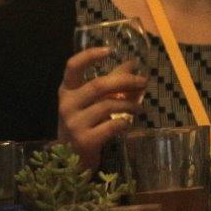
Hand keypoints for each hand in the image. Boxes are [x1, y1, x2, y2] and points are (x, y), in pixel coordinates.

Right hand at [57, 47, 145, 169]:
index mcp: (66, 91)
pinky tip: (128, 124)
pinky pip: (112, 125)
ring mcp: (74, 123)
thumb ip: (110, 83)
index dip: (89, 56)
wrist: (71, 160)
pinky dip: (125, 123)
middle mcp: (67, 105)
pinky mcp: (84, 140)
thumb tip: (132, 64)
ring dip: (129, 105)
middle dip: (126, 81)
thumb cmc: (84, 125)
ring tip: (140, 108)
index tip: (110, 50)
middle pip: (99, 85)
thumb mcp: (92, 103)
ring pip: (108, 105)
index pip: (72, 66)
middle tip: (143, 82)